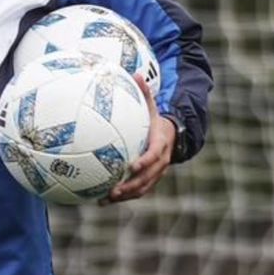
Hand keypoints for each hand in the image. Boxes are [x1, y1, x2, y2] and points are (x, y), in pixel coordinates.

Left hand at [103, 74, 174, 203]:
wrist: (172, 136)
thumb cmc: (155, 121)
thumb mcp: (152, 107)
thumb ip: (145, 93)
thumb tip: (136, 73)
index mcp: (160, 144)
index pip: (154, 155)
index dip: (145, 162)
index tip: (132, 166)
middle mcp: (160, 162)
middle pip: (148, 178)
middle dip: (132, 186)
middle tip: (114, 190)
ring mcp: (155, 173)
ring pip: (142, 188)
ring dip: (125, 196)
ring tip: (105, 200)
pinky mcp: (149, 180)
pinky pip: (137, 191)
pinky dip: (122, 197)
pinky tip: (101, 200)